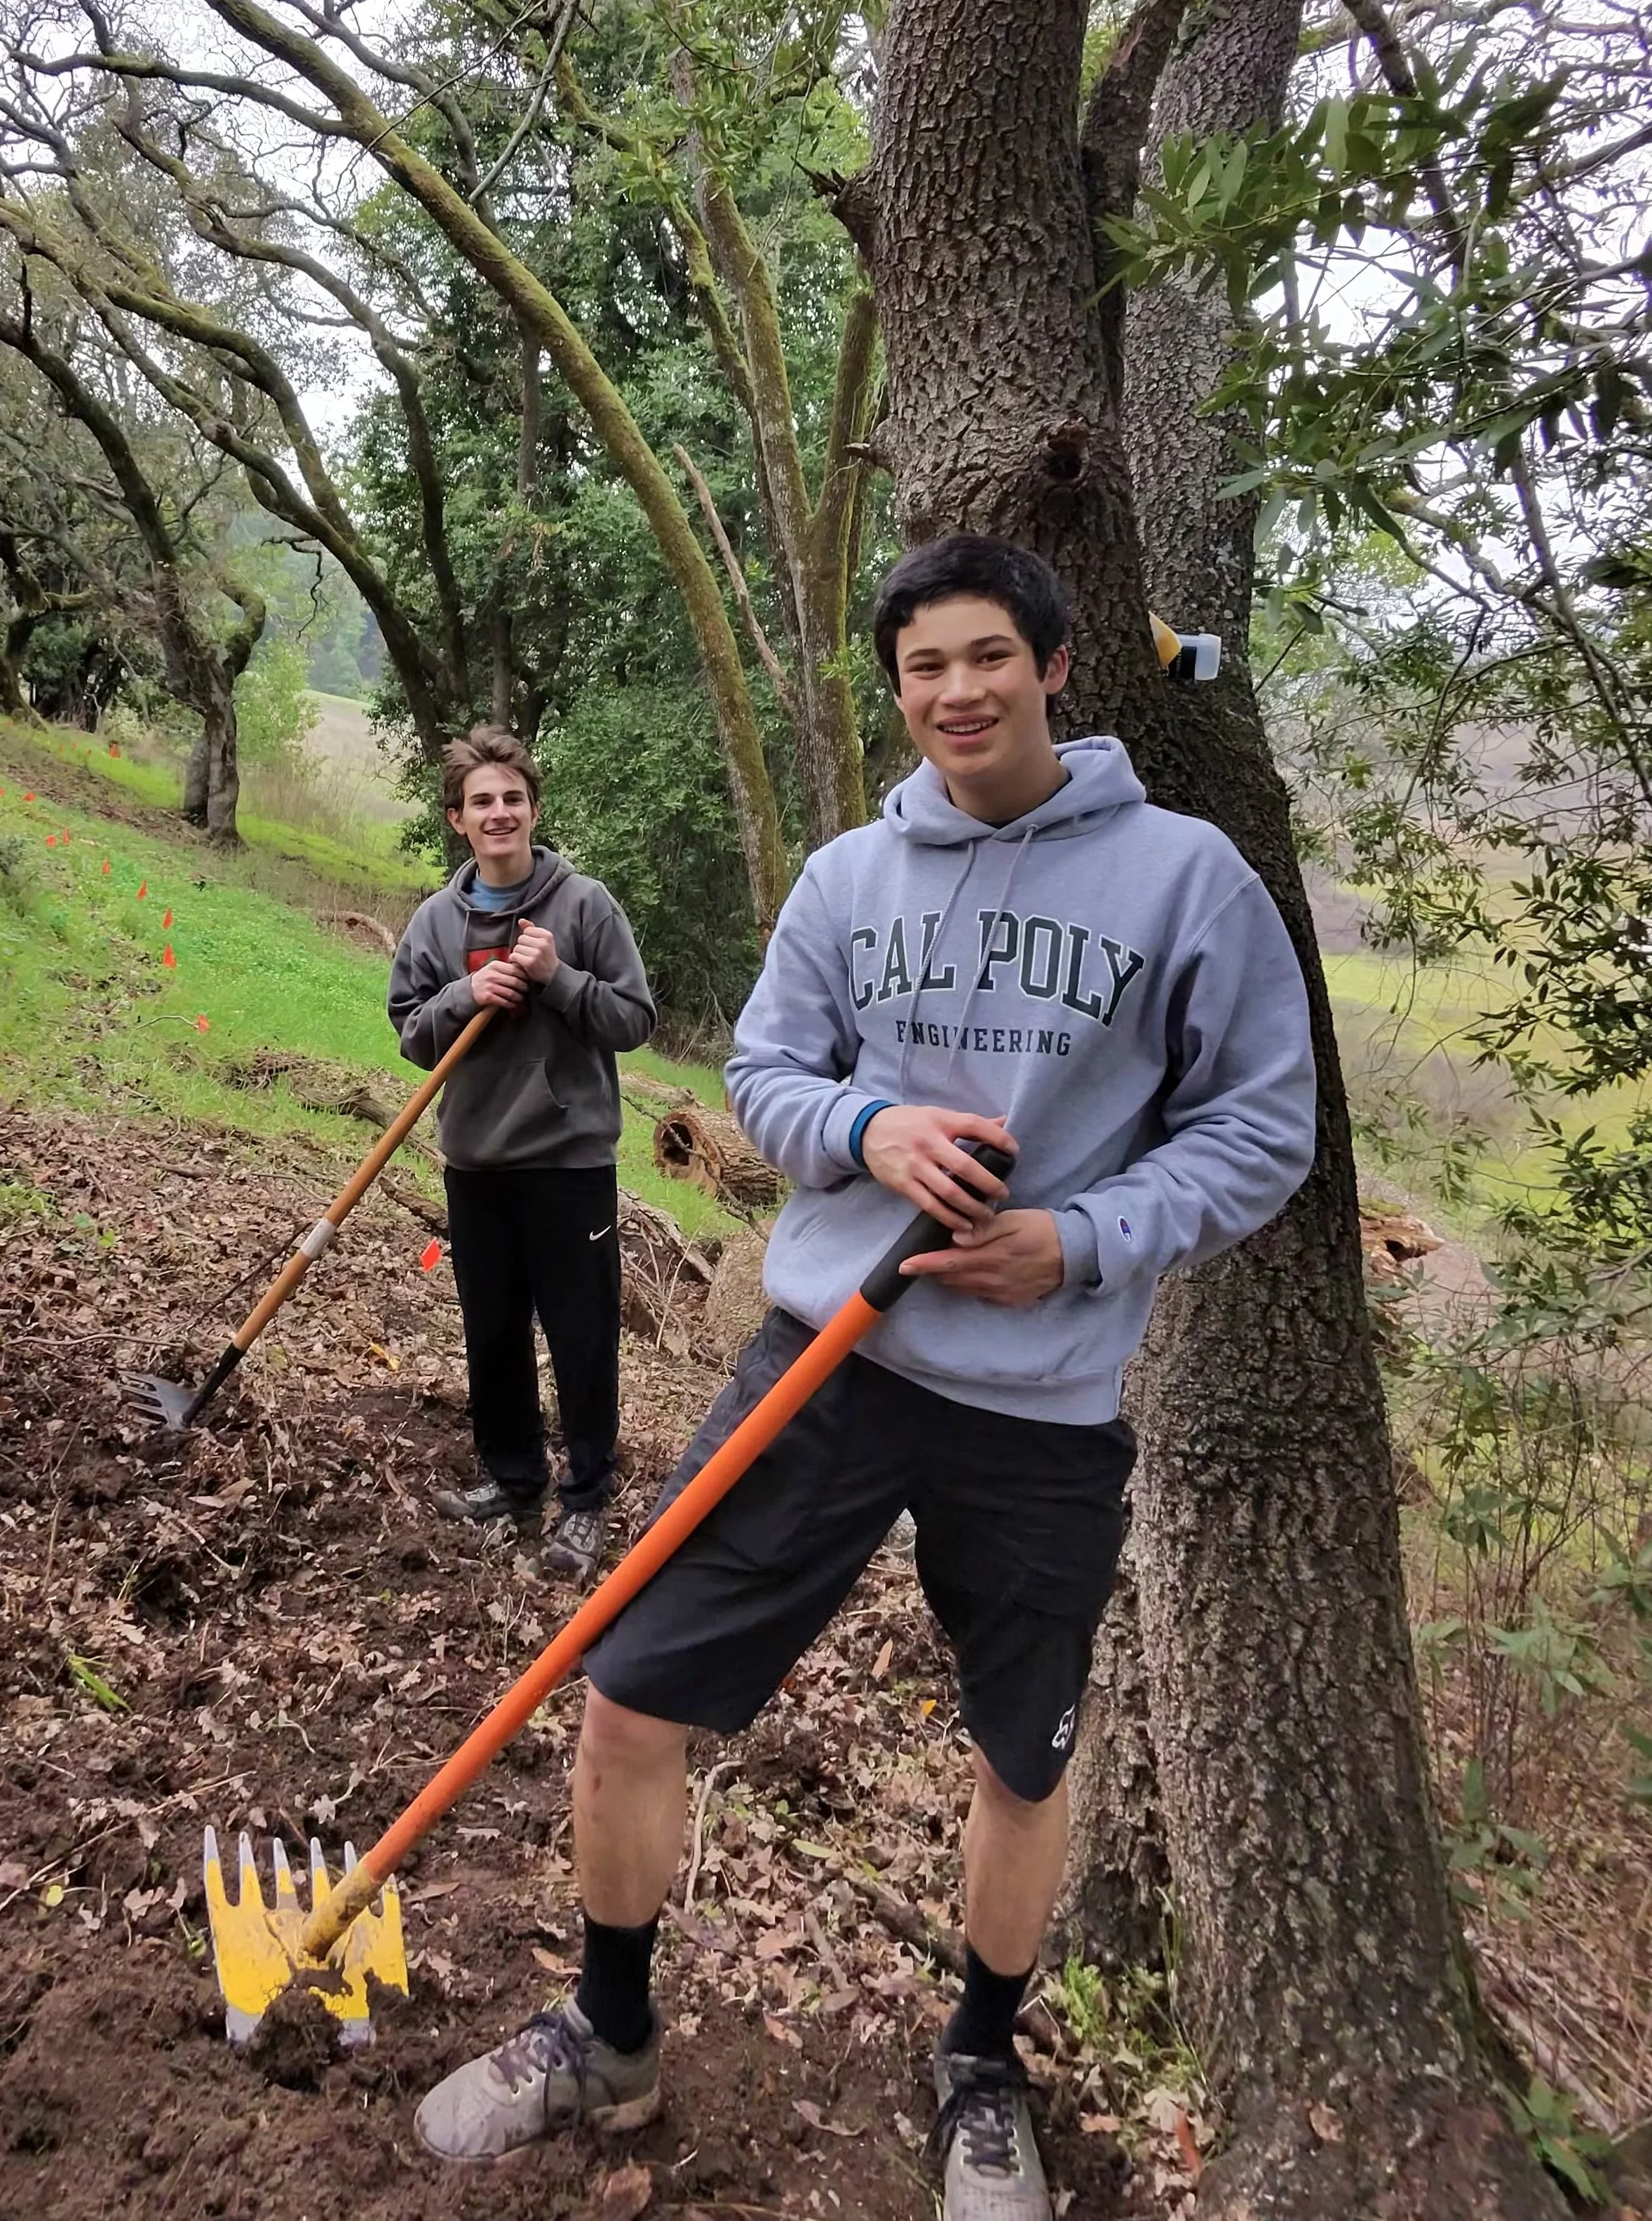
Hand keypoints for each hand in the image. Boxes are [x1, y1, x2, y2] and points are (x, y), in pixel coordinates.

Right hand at [470, 958, 526, 1009]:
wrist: (470, 988)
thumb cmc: (486, 978)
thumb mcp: (494, 968)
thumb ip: (507, 968)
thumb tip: (525, 970)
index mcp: (495, 965)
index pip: (515, 970)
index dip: (524, 976)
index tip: (528, 979)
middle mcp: (492, 975)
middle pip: (514, 982)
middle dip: (524, 987)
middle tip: (526, 989)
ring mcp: (489, 986)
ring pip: (511, 993)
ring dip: (519, 997)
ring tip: (521, 997)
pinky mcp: (488, 997)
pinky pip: (504, 1001)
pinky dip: (511, 1004)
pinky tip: (513, 1003)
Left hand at [512, 921, 559, 983]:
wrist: (553, 975)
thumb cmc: (546, 956)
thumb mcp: (543, 941)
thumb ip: (532, 929)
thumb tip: (521, 920)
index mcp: (547, 935)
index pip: (527, 930)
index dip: (528, 939)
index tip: (534, 946)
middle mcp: (543, 943)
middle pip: (521, 938)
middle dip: (523, 946)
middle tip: (530, 954)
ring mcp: (537, 953)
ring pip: (517, 947)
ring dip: (518, 954)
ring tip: (527, 959)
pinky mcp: (530, 963)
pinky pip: (514, 956)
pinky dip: (515, 960)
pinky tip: (522, 963)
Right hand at [860, 1104, 1013, 1232]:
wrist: (868, 1131)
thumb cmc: (909, 1123)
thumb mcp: (937, 1115)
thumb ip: (968, 1122)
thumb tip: (1004, 1122)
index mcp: (940, 1122)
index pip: (975, 1126)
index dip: (998, 1138)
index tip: (1014, 1151)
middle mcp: (928, 1143)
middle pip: (965, 1166)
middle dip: (989, 1183)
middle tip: (1004, 1193)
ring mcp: (915, 1165)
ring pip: (949, 1191)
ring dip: (972, 1207)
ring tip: (987, 1216)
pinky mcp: (904, 1184)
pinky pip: (930, 1205)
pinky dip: (949, 1217)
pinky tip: (963, 1225)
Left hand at [899, 1208, 1063, 1306]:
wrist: (1075, 1254)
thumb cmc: (1043, 1229)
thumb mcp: (1014, 1220)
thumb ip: (984, 1229)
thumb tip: (955, 1237)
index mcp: (991, 1257)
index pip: (948, 1263)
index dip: (924, 1264)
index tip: (903, 1266)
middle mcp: (993, 1280)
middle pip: (951, 1279)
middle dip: (935, 1270)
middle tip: (925, 1256)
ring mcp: (1001, 1294)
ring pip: (963, 1288)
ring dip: (951, 1277)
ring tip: (946, 1262)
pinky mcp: (1010, 1301)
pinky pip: (980, 1294)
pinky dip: (971, 1284)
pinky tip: (976, 1270)